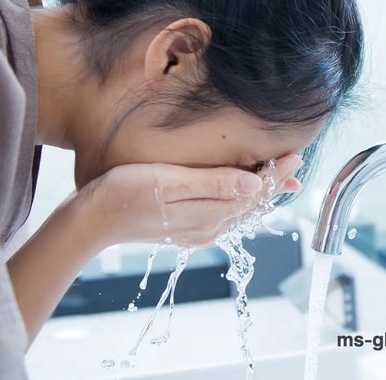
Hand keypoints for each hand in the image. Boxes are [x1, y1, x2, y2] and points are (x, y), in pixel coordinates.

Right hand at [78, 153, 303, 247]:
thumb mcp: (171, 182)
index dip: (277, 173)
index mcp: (209, 214)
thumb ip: (214, 183)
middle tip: (296, 161)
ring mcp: (196, 230)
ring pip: (239, 209)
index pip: (255, 191)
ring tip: (279, 178)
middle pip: (252, 202)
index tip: (295, 154)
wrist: (89, 221)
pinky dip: (239, 199)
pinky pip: (223, 213)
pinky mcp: (183, 228)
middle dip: (274, 182)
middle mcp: (208, 227)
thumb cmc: (123, 194)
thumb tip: (255, 183)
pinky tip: (240, 191)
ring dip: (260, 191)